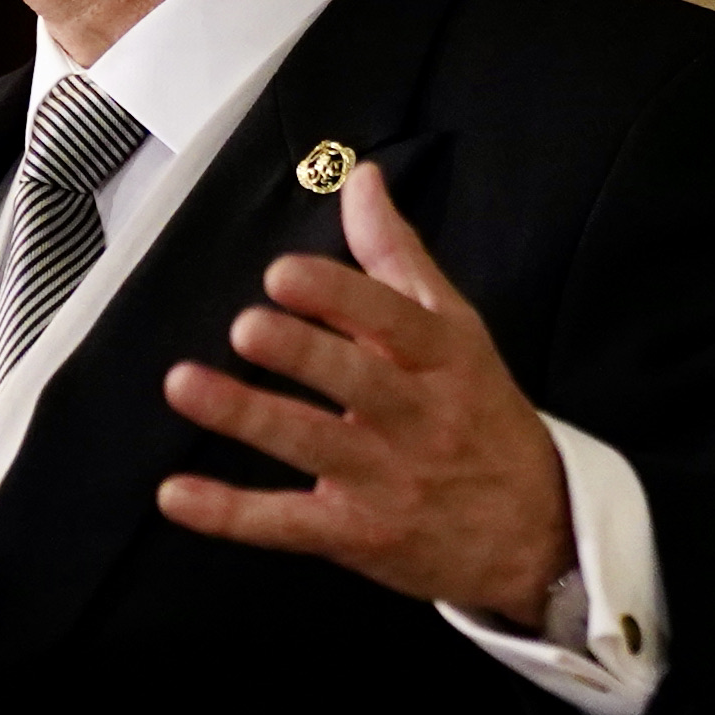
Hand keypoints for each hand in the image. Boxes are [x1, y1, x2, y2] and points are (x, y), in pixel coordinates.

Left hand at [151, 164, 576, 626]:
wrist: (538, 533)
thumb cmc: (482, 416)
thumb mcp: (456, 330)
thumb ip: (398, 255)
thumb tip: (359, 178)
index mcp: (441, 357)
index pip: (392, 319)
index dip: (337, 296)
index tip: (283, 275)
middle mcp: (415, 416)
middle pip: (355, 380)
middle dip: (300, 353)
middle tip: (245, 327)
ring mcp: (385, 479)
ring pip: (312, 445)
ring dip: (247, 416)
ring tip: (183, 384)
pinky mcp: (357, 535)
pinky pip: (288, 524)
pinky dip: (231, 514)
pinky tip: (176, 495)